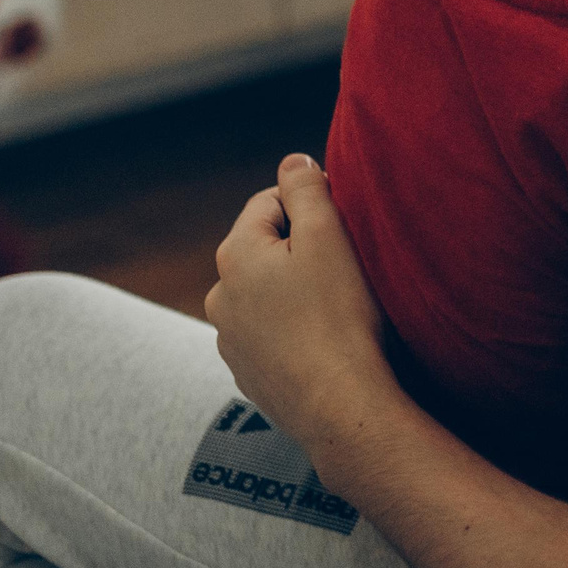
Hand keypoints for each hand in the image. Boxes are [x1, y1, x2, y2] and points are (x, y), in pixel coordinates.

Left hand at [206, 154, 388, 449]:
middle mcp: (220, 296)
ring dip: (296, 290)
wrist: (340, 406)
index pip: (270, 201)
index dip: (312, 205)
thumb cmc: (340, 317)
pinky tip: (326, 340)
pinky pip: (272, 333)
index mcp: (235, 255)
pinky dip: (295, 328)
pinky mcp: (249, 374)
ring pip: (267, 292)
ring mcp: (231, 340)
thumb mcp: (328, 235)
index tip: (345, 226)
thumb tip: (292, 160)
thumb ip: (306, 188)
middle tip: (347, 267)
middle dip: (301, 249)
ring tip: (338, 307)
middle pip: (265, 248)